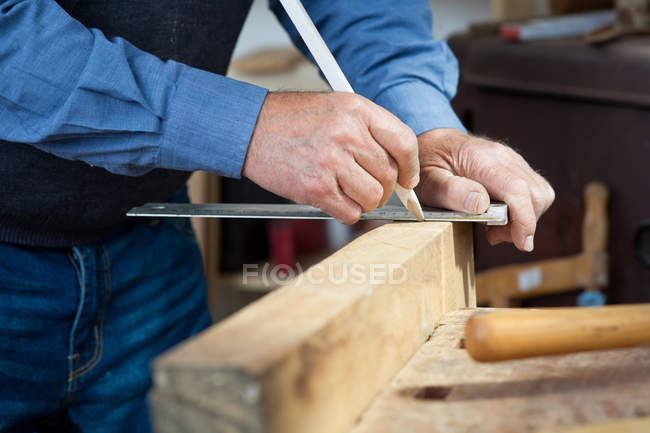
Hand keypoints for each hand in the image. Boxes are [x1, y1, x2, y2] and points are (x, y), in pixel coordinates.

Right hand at [243, 92, 419, 223]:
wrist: (250, 128)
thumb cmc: (293, 120)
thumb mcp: (337, 107)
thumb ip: (369, 131)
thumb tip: (399, 166)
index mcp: (357, 110)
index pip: (404, 143)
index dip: (410, 167)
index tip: (407, 178)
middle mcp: (347, 134)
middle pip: (389, 176)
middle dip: (383, 187)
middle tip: (367, 185)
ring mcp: (331, 162)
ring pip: (372, 198)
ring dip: (364, 201)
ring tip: (347, 190)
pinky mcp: (316, 188)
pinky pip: (350, 213)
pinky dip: (345, 211)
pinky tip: (331, 197)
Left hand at [415, 128, 553, 251]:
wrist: (433, 141)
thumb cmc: (427, 163)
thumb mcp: (427, 181)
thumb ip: (451, 192)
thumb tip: (481, 205)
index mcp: (481, 160)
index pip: (516, 189)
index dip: (524, 220)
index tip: (523, 244)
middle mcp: (503, 157)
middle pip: (535, 194)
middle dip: (522, 223)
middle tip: (492, 236)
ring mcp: (512, 161)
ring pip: (539, 194)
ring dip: (524, 218)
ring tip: (494, 227)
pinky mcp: (515, 168)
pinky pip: (533, 191)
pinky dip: (524, 209)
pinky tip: (500, 215)